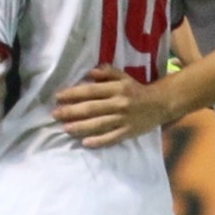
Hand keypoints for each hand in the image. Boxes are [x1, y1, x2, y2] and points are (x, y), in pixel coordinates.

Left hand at [53, 66, 173, 147]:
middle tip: (55, 114)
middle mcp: (119, 104)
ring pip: (99, 124)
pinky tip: (86, 143)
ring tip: (65, 128)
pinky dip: (99, 141)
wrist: (160, 104)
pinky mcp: (128, 132)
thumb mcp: (123, 77)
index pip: (91, 91)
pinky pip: (112, 137)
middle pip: (92, 108)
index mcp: (117, 88)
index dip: (73, 94)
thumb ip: (107, 72)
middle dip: (71, 111)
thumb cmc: (136, 89)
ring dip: (81, 126)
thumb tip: (89, 72)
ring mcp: (124, 119)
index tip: (58, 96)